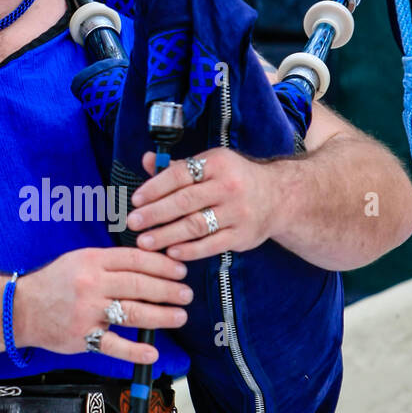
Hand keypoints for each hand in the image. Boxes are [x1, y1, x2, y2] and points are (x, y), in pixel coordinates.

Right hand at [13, 246, 192, 364]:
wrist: (20, 309)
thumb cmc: (53, 284)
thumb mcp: (79, 260)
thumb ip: (110, 261)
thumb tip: (148, 262)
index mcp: (92, 261)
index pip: (135, 259)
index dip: (162, 265)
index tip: (180, 270)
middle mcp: (91, 284)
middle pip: (138, 284)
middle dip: (168, 290)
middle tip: (186, 294)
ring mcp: (87, 311)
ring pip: (132, 311)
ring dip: (161, 315)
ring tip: (179, 316)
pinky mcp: (83, 336)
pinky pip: (113, 345)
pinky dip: (135, 350)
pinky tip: (152, 351)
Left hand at [125, 148, 280, 258]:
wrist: (279, 197)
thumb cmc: (235, 179)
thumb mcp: (211, 164)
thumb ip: (179, 167)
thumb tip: (147, 160)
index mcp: (217, 163)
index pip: (181, 174)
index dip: (155, 187)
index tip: (135, 200)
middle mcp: (229, 186)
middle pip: (185, 201)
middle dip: (155, 214)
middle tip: (132, 223)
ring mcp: (238, 212)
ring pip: (196, 225)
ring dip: (167, 235)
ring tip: (144, 242)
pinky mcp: (243, 235)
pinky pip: (212, 245)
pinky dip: (190, 250)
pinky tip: (171, 252)